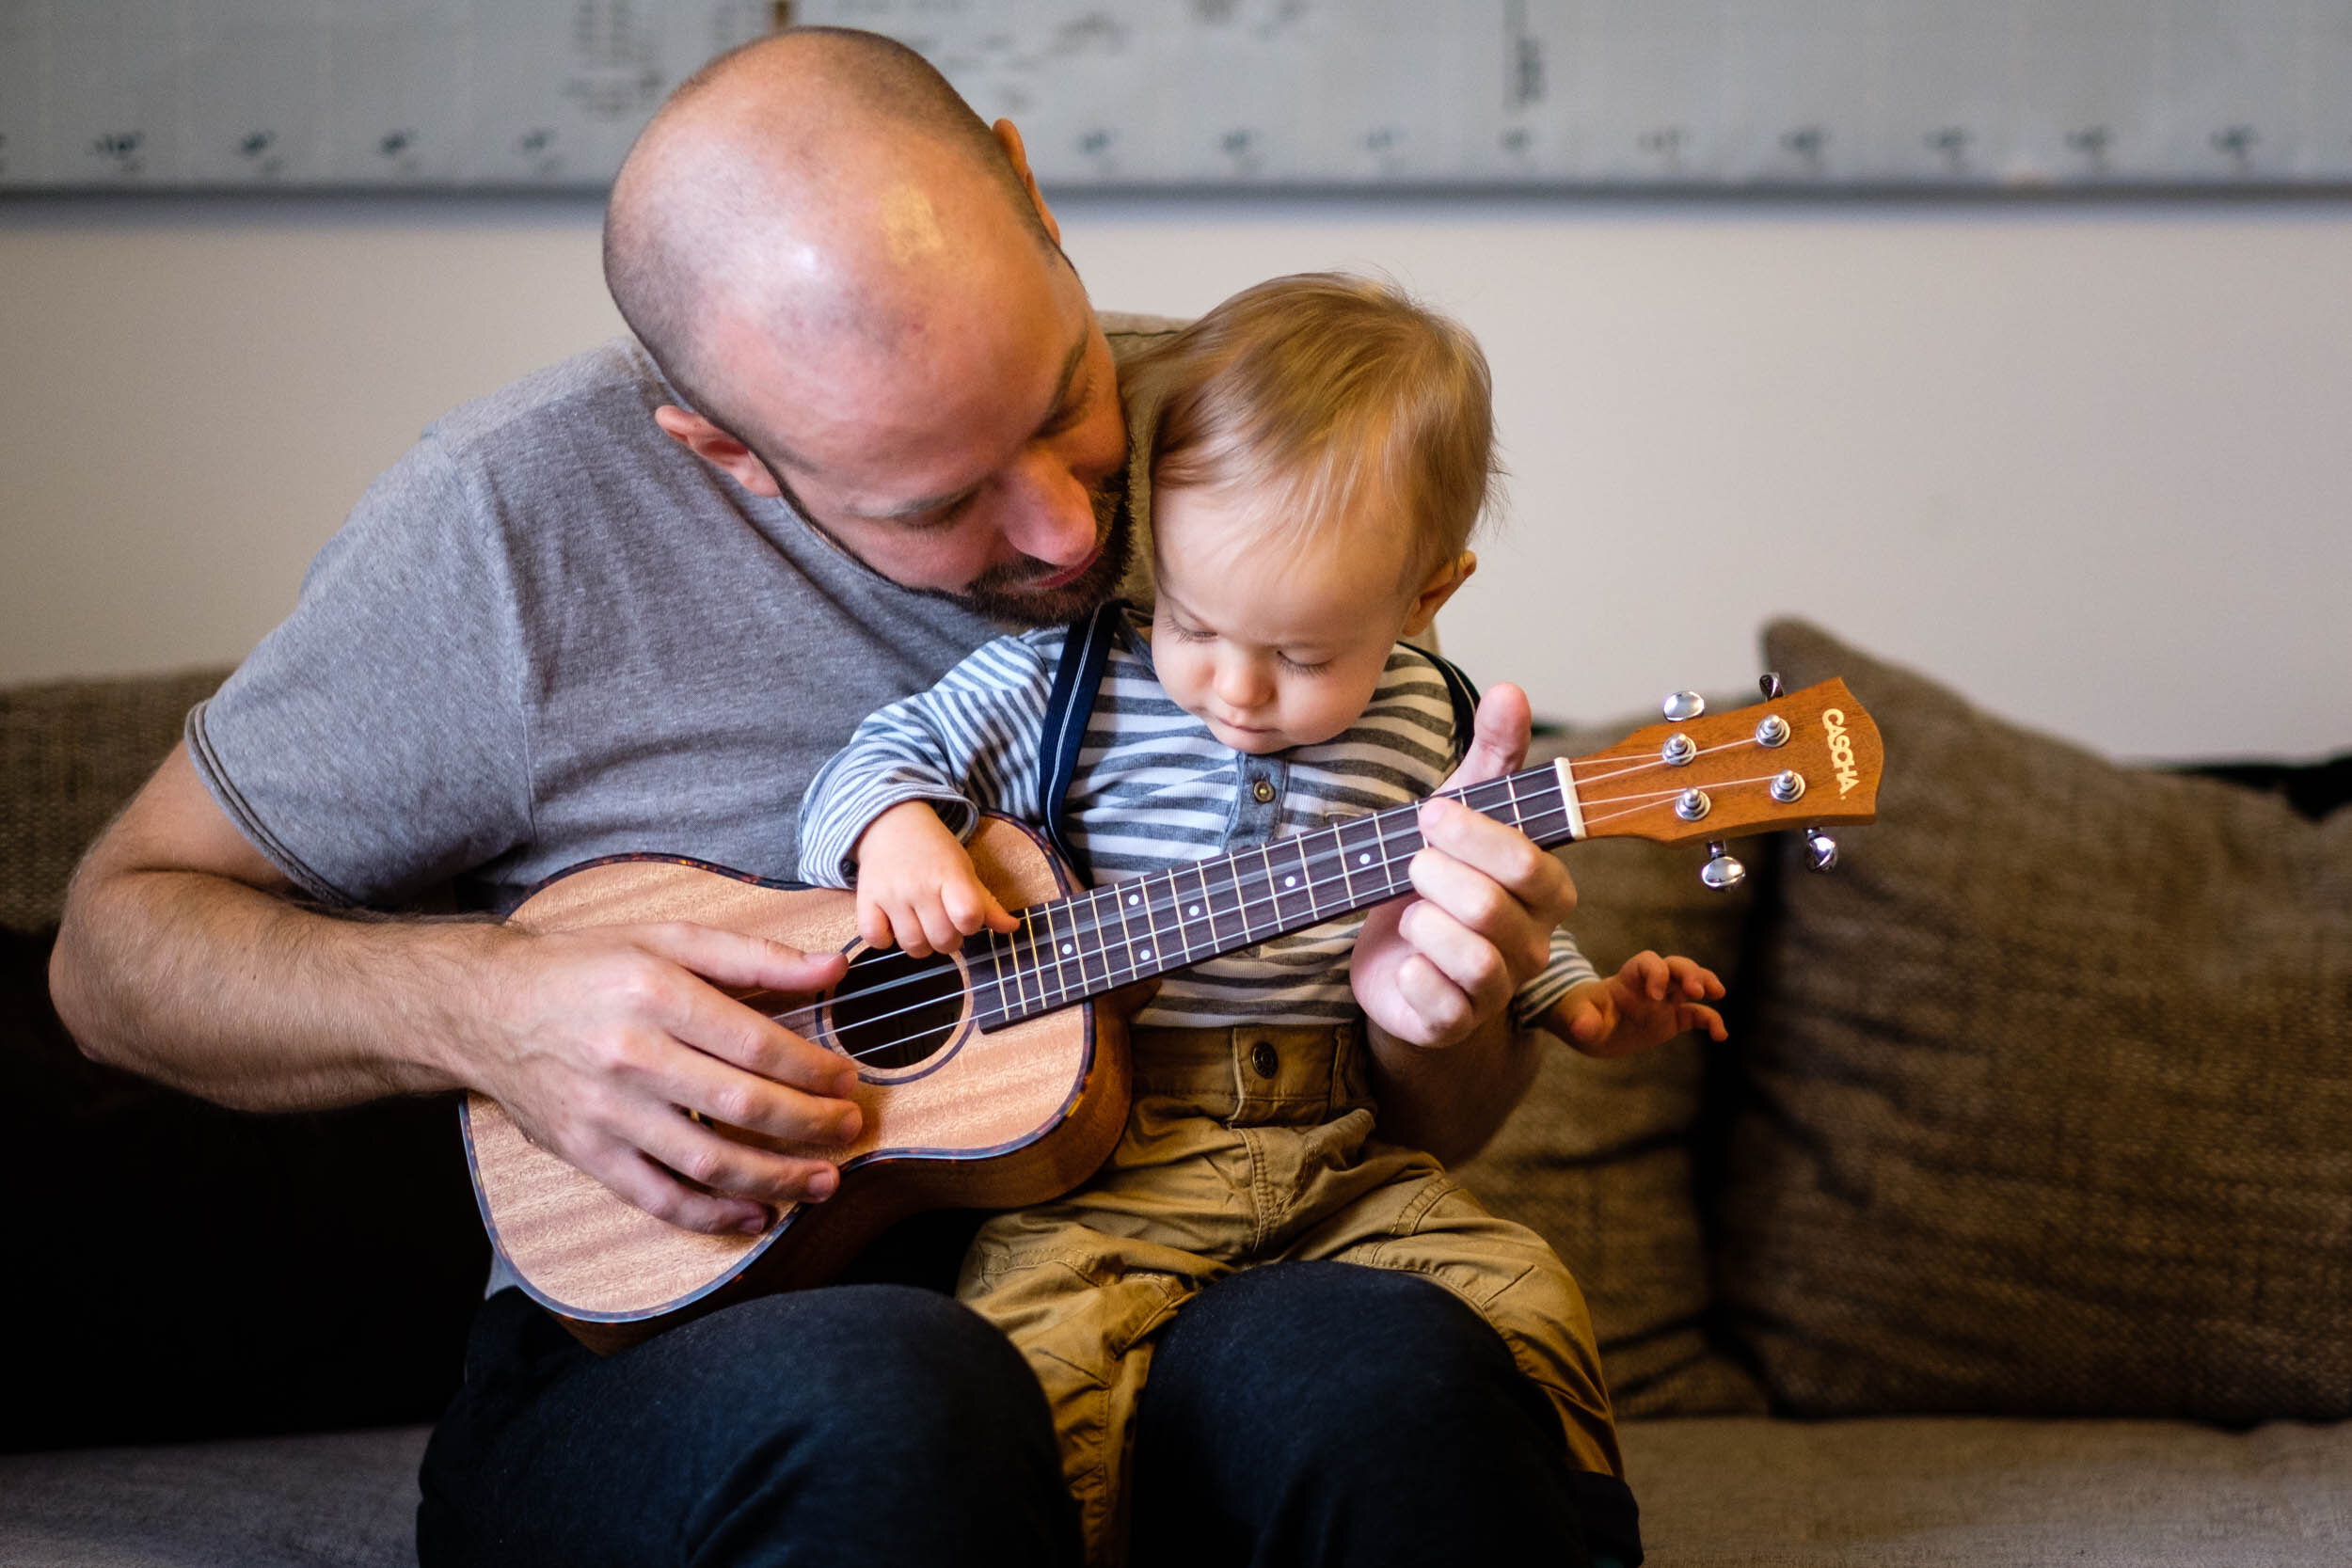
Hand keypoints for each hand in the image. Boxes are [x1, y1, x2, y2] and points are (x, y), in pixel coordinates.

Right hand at [471, 921, 857, 1235]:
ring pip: (707, 1161)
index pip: (756, 1044)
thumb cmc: (585, 966)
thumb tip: (836, 968)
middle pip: (742, 1106)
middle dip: (810, 1125)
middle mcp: (631, 1055)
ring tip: (824, 1181)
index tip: (846, 1080)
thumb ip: (754, 956)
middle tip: (849, 1130)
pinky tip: (755, 1214)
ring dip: (776, 1179)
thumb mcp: (666, 938)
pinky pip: (658, 1197)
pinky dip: (711, 1215)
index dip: (813, 1070)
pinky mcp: (586, 1152)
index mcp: (656, 993)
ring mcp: (606, 1112)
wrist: (485, 1006)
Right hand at [852, 801, 1018, 957]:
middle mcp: (919, 886)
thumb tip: (1012, 928)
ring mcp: (891, 894)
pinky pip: (876, 939)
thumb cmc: (934, 851)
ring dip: (921, 943)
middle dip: (949, 939)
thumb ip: (987, 904)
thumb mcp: (965, 870)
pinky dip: (885, 939)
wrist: (890, 824)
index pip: (968, 917)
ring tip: (920, 924)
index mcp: (950, 876)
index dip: (971, 924)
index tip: (965, 916)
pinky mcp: (866, 900)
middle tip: (943, 922)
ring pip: (912, 946)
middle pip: (943, 940)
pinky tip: (893, 924)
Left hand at [1352, 682, 1575, 1050]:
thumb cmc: (1440, 879)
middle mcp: (1535, 943)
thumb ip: (1494, 754)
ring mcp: (1499, 991)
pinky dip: (1409, 972)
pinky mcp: (1455, 1024)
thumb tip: (1511, 689)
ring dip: (1421, 920)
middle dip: (1435, 875)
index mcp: (1546, 889)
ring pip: (1471, 955)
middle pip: (1491, 905)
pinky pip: (1438, 1001)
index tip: (1429, 814)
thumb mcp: (1463, 810)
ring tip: (1407, 909)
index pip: (1527, 861)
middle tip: (1411, 862)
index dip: (1471, 834)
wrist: (1400, 961)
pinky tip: (1403, 957)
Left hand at [1544, 952, 1727, 1057]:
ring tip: (1718, 993)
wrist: (1594, 1028)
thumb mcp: (1578, 1017)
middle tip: (1698, 990)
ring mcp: (1666, 1000)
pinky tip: (1721, 1035)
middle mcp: (1651, 984)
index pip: (1647, 962)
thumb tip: (1582, 1029)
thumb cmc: (1584, 1014)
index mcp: (1628, 978)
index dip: (1655, 973)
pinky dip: (1712, 1022)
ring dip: (1706, 984)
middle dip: (1689, 973)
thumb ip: (1582, 1021)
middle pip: (1675, 966)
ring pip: (1692, 983)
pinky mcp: (1674, 1018)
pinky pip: (1698, 1015)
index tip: (1654, 996)